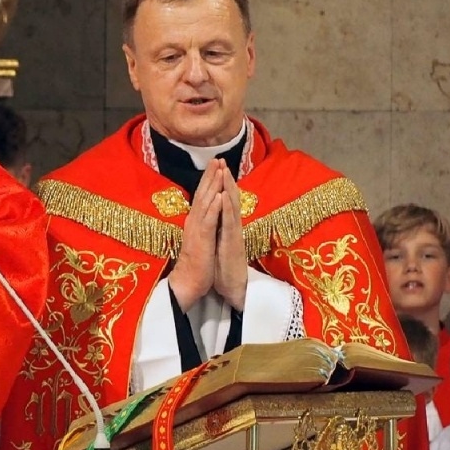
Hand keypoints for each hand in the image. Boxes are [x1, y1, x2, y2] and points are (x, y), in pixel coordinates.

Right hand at [168, 162, 222, 311]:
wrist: (187, 282)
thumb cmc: (196, 262)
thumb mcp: (200, 239)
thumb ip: (203, 224)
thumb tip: (207, 213)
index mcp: (195, 221)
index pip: (202, 196)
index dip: (208, 180)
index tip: (215, 164)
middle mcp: (194, 221)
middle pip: (203, 194)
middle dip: (210, 175)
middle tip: (217, 158)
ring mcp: (197, 229)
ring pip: (206, 202)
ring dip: (213, 185)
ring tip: (219, 169)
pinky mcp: (201, 239)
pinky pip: (209, 220)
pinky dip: (215, 207)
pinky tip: (220, 195)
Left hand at [214, 165, 248, 310]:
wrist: (233, 290)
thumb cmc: (225, 269)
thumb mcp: (220, 245)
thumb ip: (219, 232)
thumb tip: (215, 219)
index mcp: (227, 227)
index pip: (224, 202)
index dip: (221, 185)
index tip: (215, 168)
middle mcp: (232, 227)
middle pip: (230, 199)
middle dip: (226, 180)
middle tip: (221, 160)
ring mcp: (234, 234)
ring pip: (232, 207)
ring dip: (228, 189)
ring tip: (224, 171)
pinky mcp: (233, 244)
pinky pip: (229, 223)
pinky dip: (227, 209)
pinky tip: (224, 196)